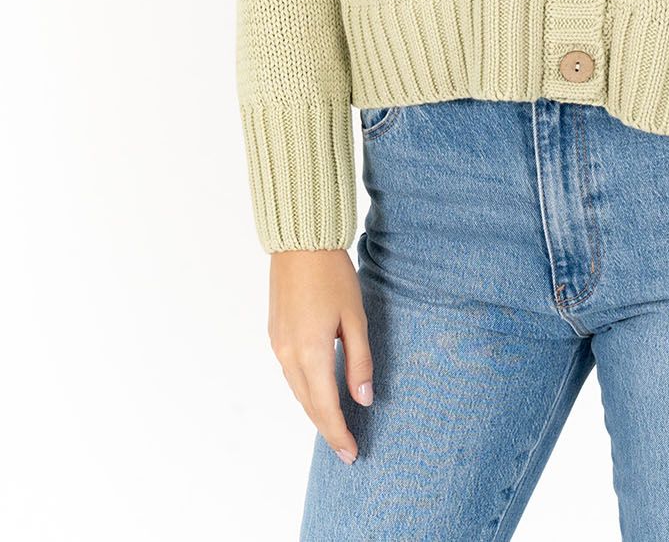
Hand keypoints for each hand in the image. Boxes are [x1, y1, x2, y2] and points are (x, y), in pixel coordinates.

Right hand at [267, 250, 373, 464]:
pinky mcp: (275, 335)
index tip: (352, 454)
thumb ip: (359, 361)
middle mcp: (289, 355)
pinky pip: (290, 375)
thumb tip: (363, 400)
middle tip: (346, 450)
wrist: (299, 243)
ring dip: (315, 412)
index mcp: (311, 352)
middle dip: (328, 429)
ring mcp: (278, 346)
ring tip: (335, 427)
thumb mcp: (355, 317)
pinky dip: (305, 391)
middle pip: (308, 406)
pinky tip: (318, 394)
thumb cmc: (332, 275)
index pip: (325, 407)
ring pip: (297, 392)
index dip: (339, 434)